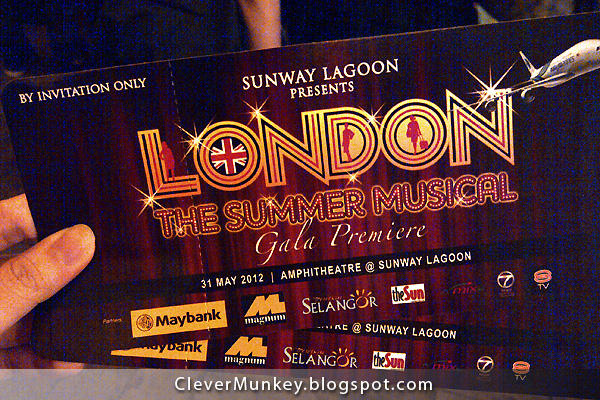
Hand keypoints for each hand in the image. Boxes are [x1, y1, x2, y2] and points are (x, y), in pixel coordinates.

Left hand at [0, 194, 94, 367]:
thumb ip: (29, 278)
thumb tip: (82, 240)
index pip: (9, 219)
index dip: (47, 213)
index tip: (90, 220)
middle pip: (29, 269)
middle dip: (66, 281)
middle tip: (103, 277)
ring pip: (30, 312)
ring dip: (60, 325)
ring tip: (91, 327)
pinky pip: (21, 347)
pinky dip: (43, 356)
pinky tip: (64, 361)